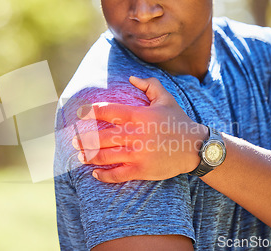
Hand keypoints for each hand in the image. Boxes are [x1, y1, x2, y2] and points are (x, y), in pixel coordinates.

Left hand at [73, 76, 207, 182]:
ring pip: (105, 156)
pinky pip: (117, 174)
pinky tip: (95, 173)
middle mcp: (135, 134)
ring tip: (81, 156)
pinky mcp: (141, 170)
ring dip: (89, 156)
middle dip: (84, 139)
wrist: (195, 147)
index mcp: (139, 115)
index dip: (90, 112)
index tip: (80, 114)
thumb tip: (131, 78)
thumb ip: (149, 85)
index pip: (108, 111)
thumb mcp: (166, 99)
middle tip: (74, 141)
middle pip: (101, 137)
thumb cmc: (178, 121)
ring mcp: (138, 153)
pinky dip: (103, 175)